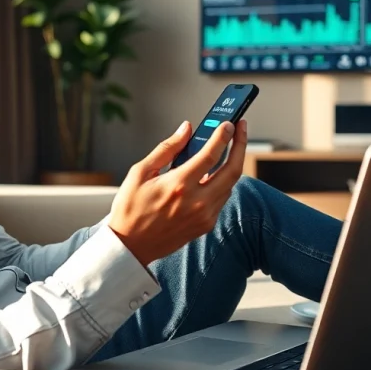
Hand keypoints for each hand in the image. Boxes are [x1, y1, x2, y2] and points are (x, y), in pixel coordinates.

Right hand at [108, 119, 247, 266]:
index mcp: (179, 185)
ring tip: (227, 148)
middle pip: (233, 170)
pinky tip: (213, 173)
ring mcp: (204, 216)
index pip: (211, 154)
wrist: (130, 245)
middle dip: (240, 146)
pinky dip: (222, 183)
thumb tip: (185, 130)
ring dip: (232, 164)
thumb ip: (167, 149)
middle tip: (240, 130)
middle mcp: (197, 201)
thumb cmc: (130, 208)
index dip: (223, 136)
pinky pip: (222, 199)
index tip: (229, 123)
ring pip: (230, 184)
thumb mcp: (140, 172)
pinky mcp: (206, 225)